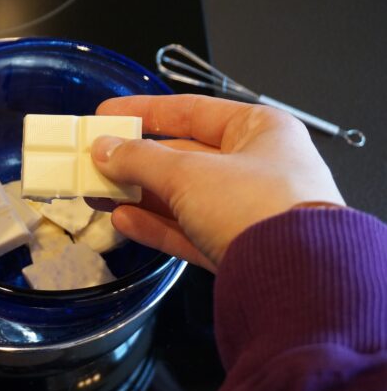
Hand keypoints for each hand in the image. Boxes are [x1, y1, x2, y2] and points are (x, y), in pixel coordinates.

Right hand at [90, 95, 343, 271]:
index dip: (146, 111)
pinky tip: (122, 221)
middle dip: (136, 160)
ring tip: (98, 192)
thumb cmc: (252, 203)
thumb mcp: (188, 174)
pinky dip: (155, 225)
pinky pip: (189, 229)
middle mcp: (258, 166)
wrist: (295, 279)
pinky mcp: (237, 247)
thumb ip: (139, 159)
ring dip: (139, 194)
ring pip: (182, 196)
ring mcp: (247, 210)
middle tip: (95, 161)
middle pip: (184, 156)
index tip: (108, 114)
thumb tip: (102, 149)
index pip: (193, 111)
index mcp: (259, 130)